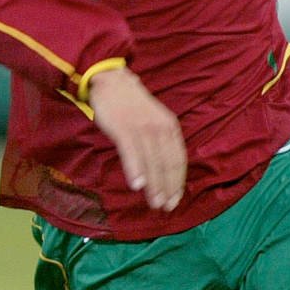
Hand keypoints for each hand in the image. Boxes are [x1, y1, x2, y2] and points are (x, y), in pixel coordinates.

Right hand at [87, 68, 186, 210]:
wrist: (110, 81)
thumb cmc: (130, 105)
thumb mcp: (152, 120)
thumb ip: (158, 141)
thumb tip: (161, 169)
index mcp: (170, 126)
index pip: (178, 159)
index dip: (178, 181)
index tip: (176, 199)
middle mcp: (160, 128)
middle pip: (167, 163)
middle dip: (167, 188)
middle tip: (165, 208)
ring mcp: (142, 127)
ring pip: (151, 161)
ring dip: (154, 185)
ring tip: (154, 203)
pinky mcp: (123, 127)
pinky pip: (131, 152)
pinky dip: (135, 169)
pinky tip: (137, 185)